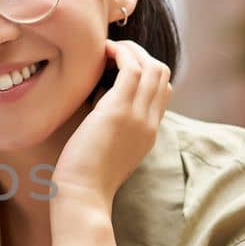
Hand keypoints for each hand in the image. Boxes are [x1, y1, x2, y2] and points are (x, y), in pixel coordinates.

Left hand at [50, 39, 171, 214]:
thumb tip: (97, 107)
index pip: (162, 90)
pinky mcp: (119, 111)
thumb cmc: (83, 179)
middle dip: (140, 54)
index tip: (118, 65)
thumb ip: (111, 129)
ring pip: (152, 66)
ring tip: (106, 48)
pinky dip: (119, 53)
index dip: (144, 70)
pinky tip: (100, 52)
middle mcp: (149, 122)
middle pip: (162, 73)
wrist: (82, 197)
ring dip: (130, 50)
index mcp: (148, 133)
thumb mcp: (106, 150)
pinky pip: (132, 68)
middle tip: (113, 52)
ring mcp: (138, 116)